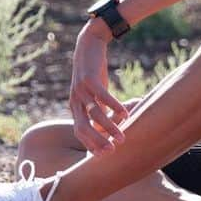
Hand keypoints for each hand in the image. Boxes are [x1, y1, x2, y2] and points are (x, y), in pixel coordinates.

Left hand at [68, 20, 129, 153]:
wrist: (88, 44)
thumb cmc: (93, 72)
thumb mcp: (92, 93)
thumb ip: (96, 108)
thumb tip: (104, 125)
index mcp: (75, 106)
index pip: (79, 132)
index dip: (89, 144)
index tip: (103, 155)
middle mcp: (75, 101)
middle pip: (83, 127)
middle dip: (97, 142)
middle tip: (112, 152)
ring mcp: (81, 90)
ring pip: (95, 114)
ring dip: (109, 127)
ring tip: (122, 137)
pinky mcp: (90, 79)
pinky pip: (103, 97)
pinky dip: (114, 107)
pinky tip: (125, 114)